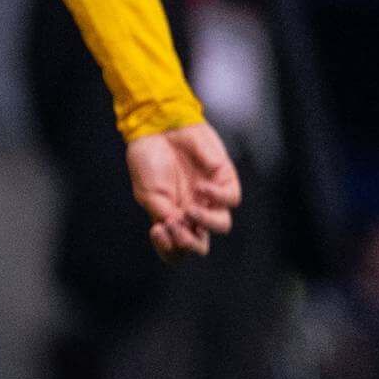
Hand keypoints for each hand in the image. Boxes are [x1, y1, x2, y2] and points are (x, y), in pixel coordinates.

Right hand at [126, 121, 241, 260]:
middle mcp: (193, 211)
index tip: (157, 231)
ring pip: (221, 225)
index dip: (169, 250)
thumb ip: (162, 213)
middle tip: (176, 227)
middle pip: (201, 244)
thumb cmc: (149, 159)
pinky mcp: (225, 178)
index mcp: (172, 218)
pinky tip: (202, 187)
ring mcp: (210, 197)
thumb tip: (177, 229)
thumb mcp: (146, 192)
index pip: (177, 249)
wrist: (157, 128)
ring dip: (205, 222)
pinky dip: (217, 197)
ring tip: (190, 210)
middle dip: (190, 243)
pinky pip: (231, 199)